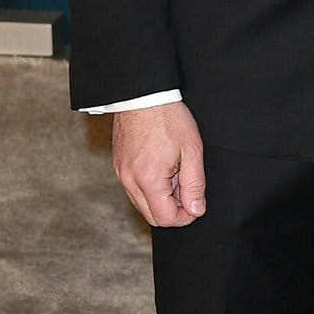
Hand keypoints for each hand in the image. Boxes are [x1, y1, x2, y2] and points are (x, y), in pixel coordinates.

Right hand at [111, 102, 206, 226]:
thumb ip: (194, 184)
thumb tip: (195, 210)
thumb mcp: (191, 150)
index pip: (165, 219)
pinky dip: (149, 188)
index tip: (195, 204)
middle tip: (187, 187)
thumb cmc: (168, 117)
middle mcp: (129, 180)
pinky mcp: (118, 165)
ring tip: (175, 173)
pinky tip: (162, 168)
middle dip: (173, 209)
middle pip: (151, 216)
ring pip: (142, 203)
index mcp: (148, 179)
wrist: (143, 94)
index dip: (185, 217)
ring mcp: (121, 173)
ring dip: (161, 199)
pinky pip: (134, 189)